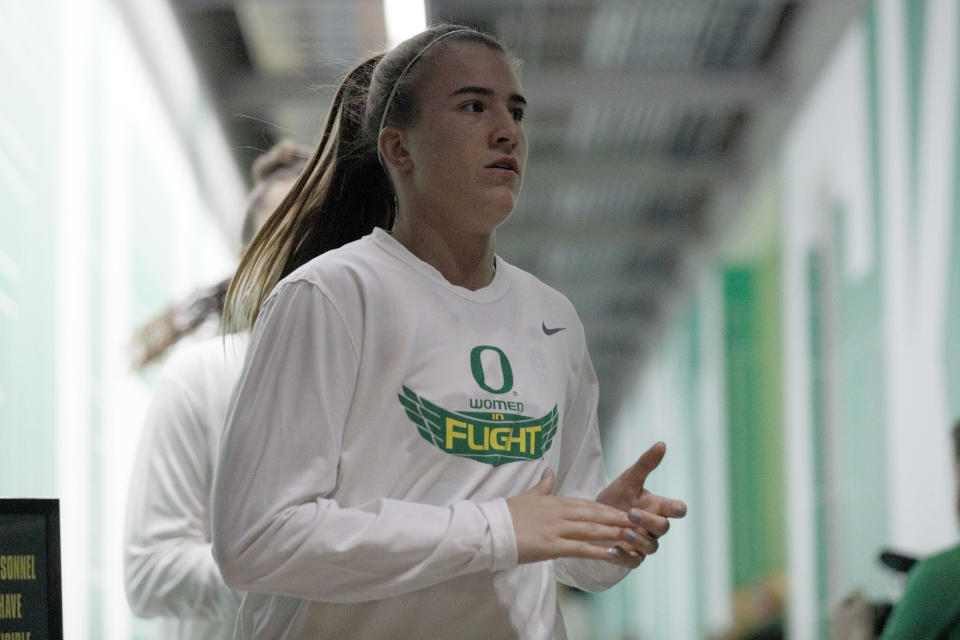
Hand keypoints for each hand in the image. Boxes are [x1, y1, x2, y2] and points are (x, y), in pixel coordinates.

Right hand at [506, 469, 640, 566]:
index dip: (606, 508)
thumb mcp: (526, 496)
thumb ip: (542, 486)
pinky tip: (613, 554)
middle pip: (593, 515)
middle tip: (637, 522)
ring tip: (633, 536)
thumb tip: (549, 472)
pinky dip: (598, 551)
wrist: (488, 530)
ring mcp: (556, 529)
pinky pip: (580, 548)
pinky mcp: (551, 546)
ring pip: (591, 530)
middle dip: (616, 519)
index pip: (586, 504)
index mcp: (553, 501)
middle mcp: (558, 513)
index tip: (622, 511)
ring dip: (613, 533)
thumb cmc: (505, 515)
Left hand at [596, 441, 686, 560]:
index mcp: (658, 507)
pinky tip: (612, 549)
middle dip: (650, 521)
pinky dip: (623, 556)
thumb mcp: (628, 480)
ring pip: (651, 546)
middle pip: (663, 527)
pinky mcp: (630, 557)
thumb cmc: (617, 497)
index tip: (675, 508)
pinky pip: (632, 561)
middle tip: (632, 513)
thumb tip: (661, 444)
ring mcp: (644, 543)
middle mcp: (654, 527)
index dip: (678, 509)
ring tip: (624, 531)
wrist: (593, 518)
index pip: (677, 510)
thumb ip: (645, 464)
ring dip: (638, 539)